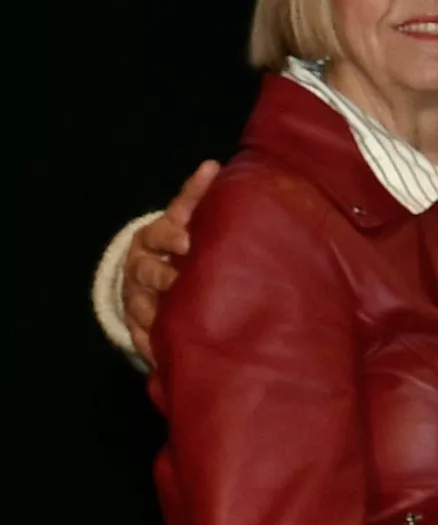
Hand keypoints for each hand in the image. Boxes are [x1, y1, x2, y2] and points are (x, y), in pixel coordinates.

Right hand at [119, 163, 216, 348]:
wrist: (157, 273)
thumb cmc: (181, 241)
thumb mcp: (188, 218)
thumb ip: (199, 196)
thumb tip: (213, 164)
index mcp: (153, 239)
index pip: (159, 234)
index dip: (171, 237)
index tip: (188, 242)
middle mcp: (141, 268)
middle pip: (147, 274)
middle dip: (162, 279)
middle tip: (179, 285)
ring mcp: (138, 298)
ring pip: (141, 308)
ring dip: (155, 317)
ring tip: (173, 327)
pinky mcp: (140, 326)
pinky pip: (143, 339)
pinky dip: (152, 349)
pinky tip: (163, 359)